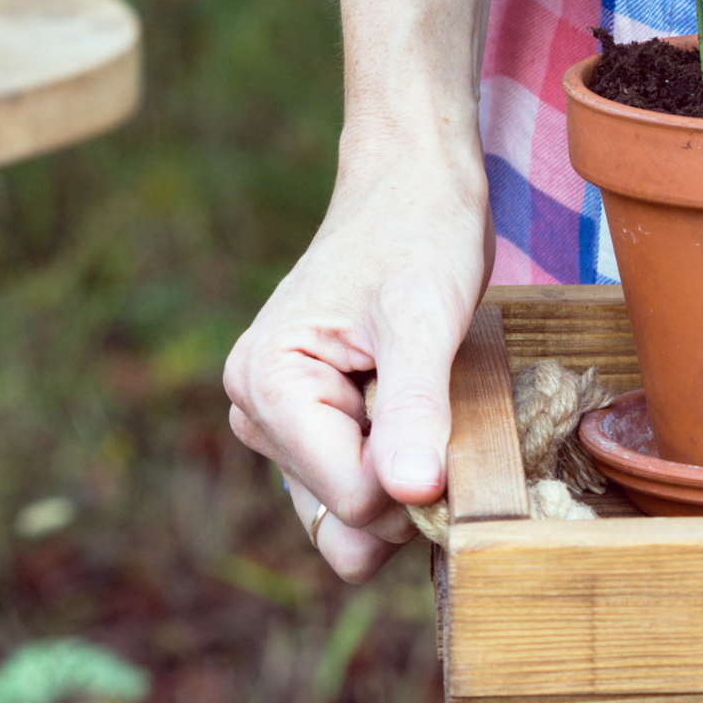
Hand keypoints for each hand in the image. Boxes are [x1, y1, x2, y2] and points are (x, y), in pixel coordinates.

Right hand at [225, 158, 487, 580]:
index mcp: (266, 383)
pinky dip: (397, 469)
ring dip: (403, 475)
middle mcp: (256, 410)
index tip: (447, 413)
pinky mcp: (308, 425)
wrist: (413, 186)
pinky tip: (416, 413)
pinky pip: (354, 492)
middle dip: (406, 483)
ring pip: (350, 515)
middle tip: (439, 406)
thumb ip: (414, 408)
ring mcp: (279, 422)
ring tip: (424, 400)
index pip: (353, 498)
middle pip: (347, 516)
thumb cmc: (418, 235)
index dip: (415, 474)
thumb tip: (410, 493)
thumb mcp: (425, 321)